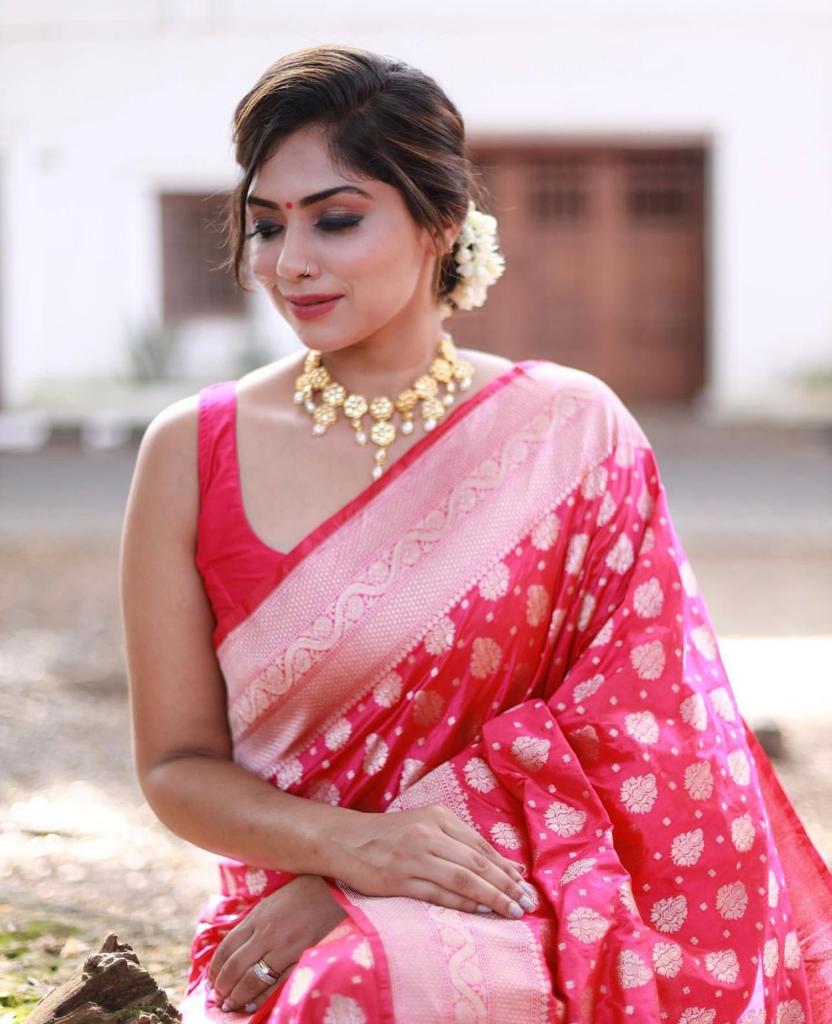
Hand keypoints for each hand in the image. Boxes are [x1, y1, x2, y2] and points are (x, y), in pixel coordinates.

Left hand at [207, 873, 347, 1013]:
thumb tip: (236, 946)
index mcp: (257, 917)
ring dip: (236, 997)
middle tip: (218, 998)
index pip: (226, 949)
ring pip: (251, 980)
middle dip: (222, 988)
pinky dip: (261, 999)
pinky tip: (252, 1005)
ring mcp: (285, 948)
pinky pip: (277, 985)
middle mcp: (266, 934)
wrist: (338, 888)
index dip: (215, 969)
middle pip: (234, 968)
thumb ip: (255, 922)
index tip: (212, 980)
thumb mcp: (273, 900)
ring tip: (230, 1006)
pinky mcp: (302, 958)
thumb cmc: (305, 891)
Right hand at [332, 804, 533, 919]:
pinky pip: (438, 893)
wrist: (346, 840)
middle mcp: (429, 834)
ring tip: (512, 910)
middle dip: (506, 884)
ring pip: (462, 878)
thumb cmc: (392, 836)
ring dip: (492, 897)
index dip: (506, 867)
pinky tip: (481, 911)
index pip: (481, 845)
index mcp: (439, 817)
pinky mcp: (399, 879)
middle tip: (528, 902)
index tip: (526, 884)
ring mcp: (414, 857)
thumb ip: (463, 843)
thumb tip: (509, 866)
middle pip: (477, 862)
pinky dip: (462, 903)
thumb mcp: (427, 826)